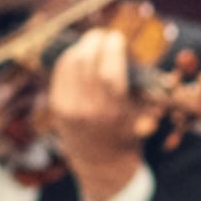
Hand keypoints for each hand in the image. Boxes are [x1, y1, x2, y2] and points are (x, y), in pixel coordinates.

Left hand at [47, 29, 159, 199]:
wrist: (102, 164)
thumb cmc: (128, 134)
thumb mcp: (142, 112)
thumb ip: (138, 82)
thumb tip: (126, 48)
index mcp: (114, 111)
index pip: (108, 68)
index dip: (112, 46)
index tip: (118, 38)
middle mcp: (88, 109)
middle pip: (85, 60)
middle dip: (95, 40)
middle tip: (104, 36)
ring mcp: (69, 108)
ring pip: (70, 62)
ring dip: (82, 46)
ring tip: (93, 44)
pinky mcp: (57, 106)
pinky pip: (60, 72)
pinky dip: (70, 58)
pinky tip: (79, 56)